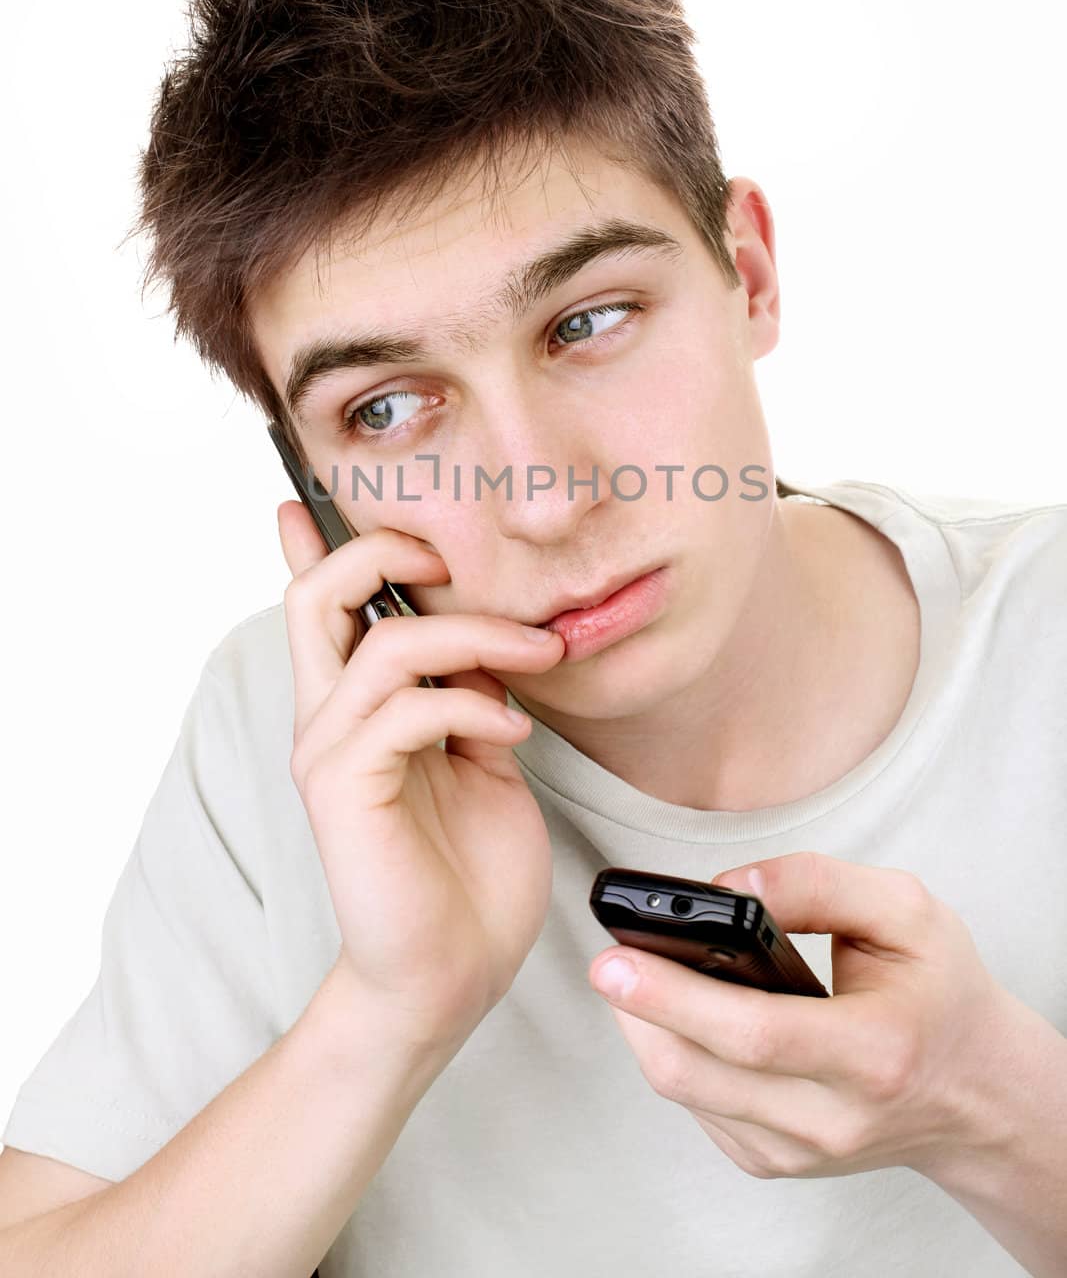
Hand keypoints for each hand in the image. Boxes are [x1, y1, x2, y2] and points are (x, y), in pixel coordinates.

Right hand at [277, 502, 564, 1053]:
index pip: (320, 609)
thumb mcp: (483, 761)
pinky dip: (472, 703)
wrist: (449, 976)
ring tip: (537, 656)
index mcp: (356, 709)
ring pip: (383, 645)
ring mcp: (331, 755)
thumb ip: (471, 696)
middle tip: (449, 557)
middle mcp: (329, 721)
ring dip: (475, 635)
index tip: (313, 500)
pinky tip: (512, 732)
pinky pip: (406, 710)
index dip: (312, 547)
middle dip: (383, 553)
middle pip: (317, 598)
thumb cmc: (468, 873)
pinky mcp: (346, 792)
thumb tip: (489, 642)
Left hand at [588, 851, 1015, 1180]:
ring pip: (685, 1091)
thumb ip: (818, 885)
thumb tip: (731, 887)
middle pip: (699, 1071)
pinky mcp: (774, 1162)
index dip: (673, 995)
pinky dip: (674, 1054)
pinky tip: (676, 1014)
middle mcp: (833, 1118)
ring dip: (645, 1029)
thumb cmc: (940, 993)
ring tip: (635, 973)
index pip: (753, 1033)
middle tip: (606, 958)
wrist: (977, 1094)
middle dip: (637, 1009)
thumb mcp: (906, 913)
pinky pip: (697, 1107)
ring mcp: (800, 1151)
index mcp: (874, 1053)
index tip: (616, 957)